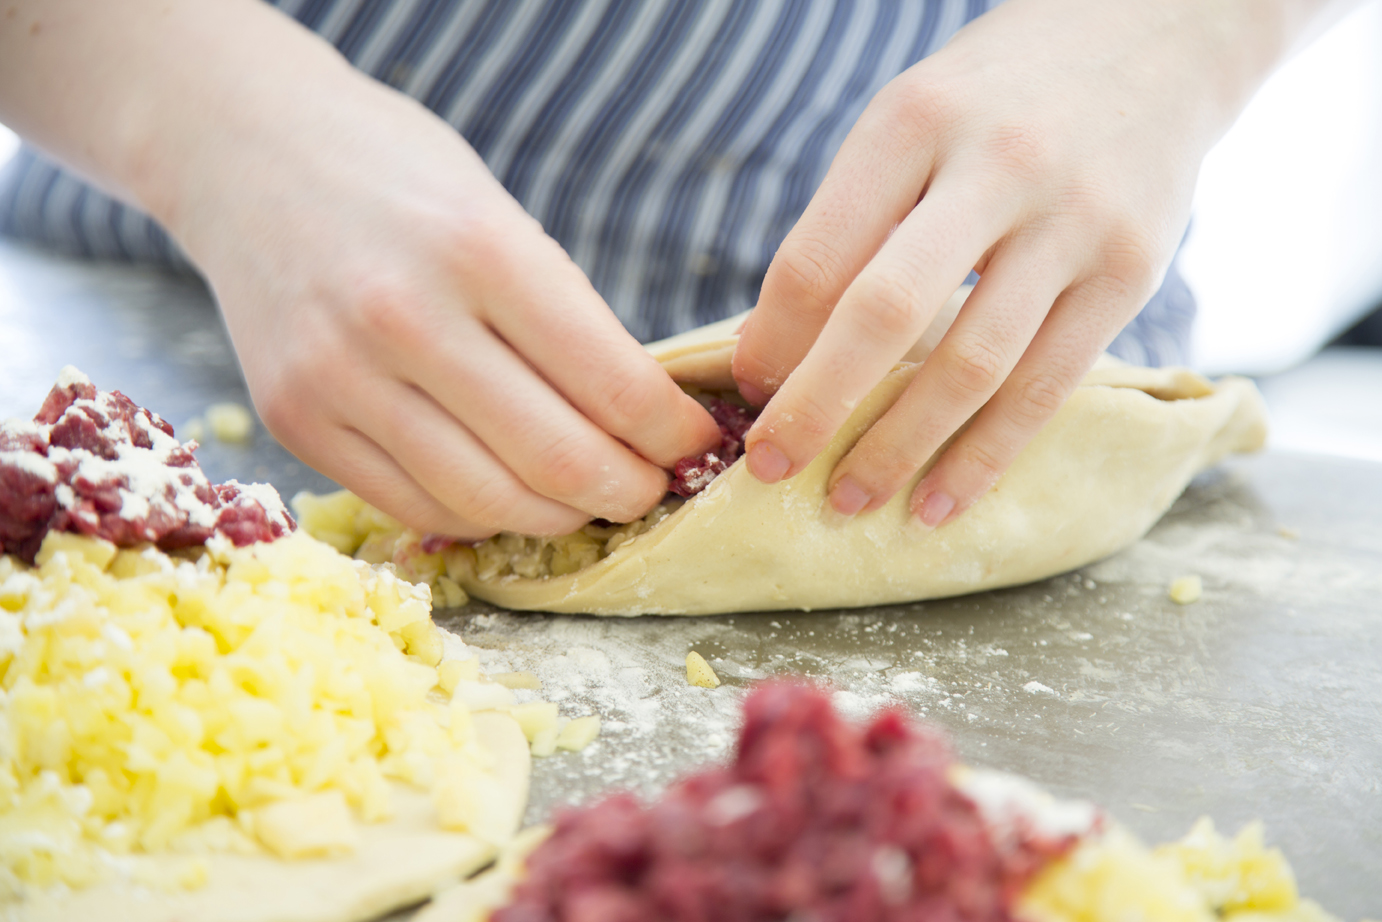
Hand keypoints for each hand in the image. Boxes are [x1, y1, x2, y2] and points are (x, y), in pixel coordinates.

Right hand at [144, 11, 718, 538]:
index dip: (672, 435)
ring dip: (559, 515)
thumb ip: (564, 316)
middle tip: (650, 488)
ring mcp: (338, 376)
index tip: (695, 444)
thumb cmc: (397, 177)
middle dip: (629, 491)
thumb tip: (644, 419)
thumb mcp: (500, 214)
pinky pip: (413, 507)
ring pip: (487, 502)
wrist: (247, 153)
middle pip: (556, 460)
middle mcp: (404, 317)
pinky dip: (480, 513)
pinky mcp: (292, 419)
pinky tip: (505, 490)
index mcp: (481, 250)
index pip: (613, 385)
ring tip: (586, 496)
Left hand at [732, 0, 1296, 526]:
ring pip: (972, 365)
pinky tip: (940, 502)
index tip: (747, 390)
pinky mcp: (1130, 274)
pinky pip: (1046, 387)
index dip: (773, 338)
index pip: (819, 252)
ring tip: (848, 502)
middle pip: (885, 313)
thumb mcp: (909, 120)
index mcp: (913, 121)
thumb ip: (846, 222)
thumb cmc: (996, 97)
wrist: (1154, 38)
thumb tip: (770, 354)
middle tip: (769, 468)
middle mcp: (996, 166)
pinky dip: (985, 457)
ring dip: (900, 449)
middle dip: (816, 406)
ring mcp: (1073, 222)